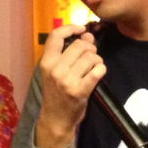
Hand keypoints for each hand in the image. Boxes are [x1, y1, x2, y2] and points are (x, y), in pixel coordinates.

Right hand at [34, 24, 104, 147]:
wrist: (55, 119)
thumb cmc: (56, 93)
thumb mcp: (54, 71)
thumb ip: (68, 52)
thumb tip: (87, 34)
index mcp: (46, 62)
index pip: (56, 35)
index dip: (70, 27)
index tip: (81, 29)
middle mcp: (55, 69)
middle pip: (80, 45)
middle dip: (90, 48)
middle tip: (90, 57)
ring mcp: (67, 80)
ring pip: (91, 57)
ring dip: (97, 60)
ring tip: (93, 67)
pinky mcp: (79, 91)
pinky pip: (98, 71)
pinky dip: (101, 70)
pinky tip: (98, 73)